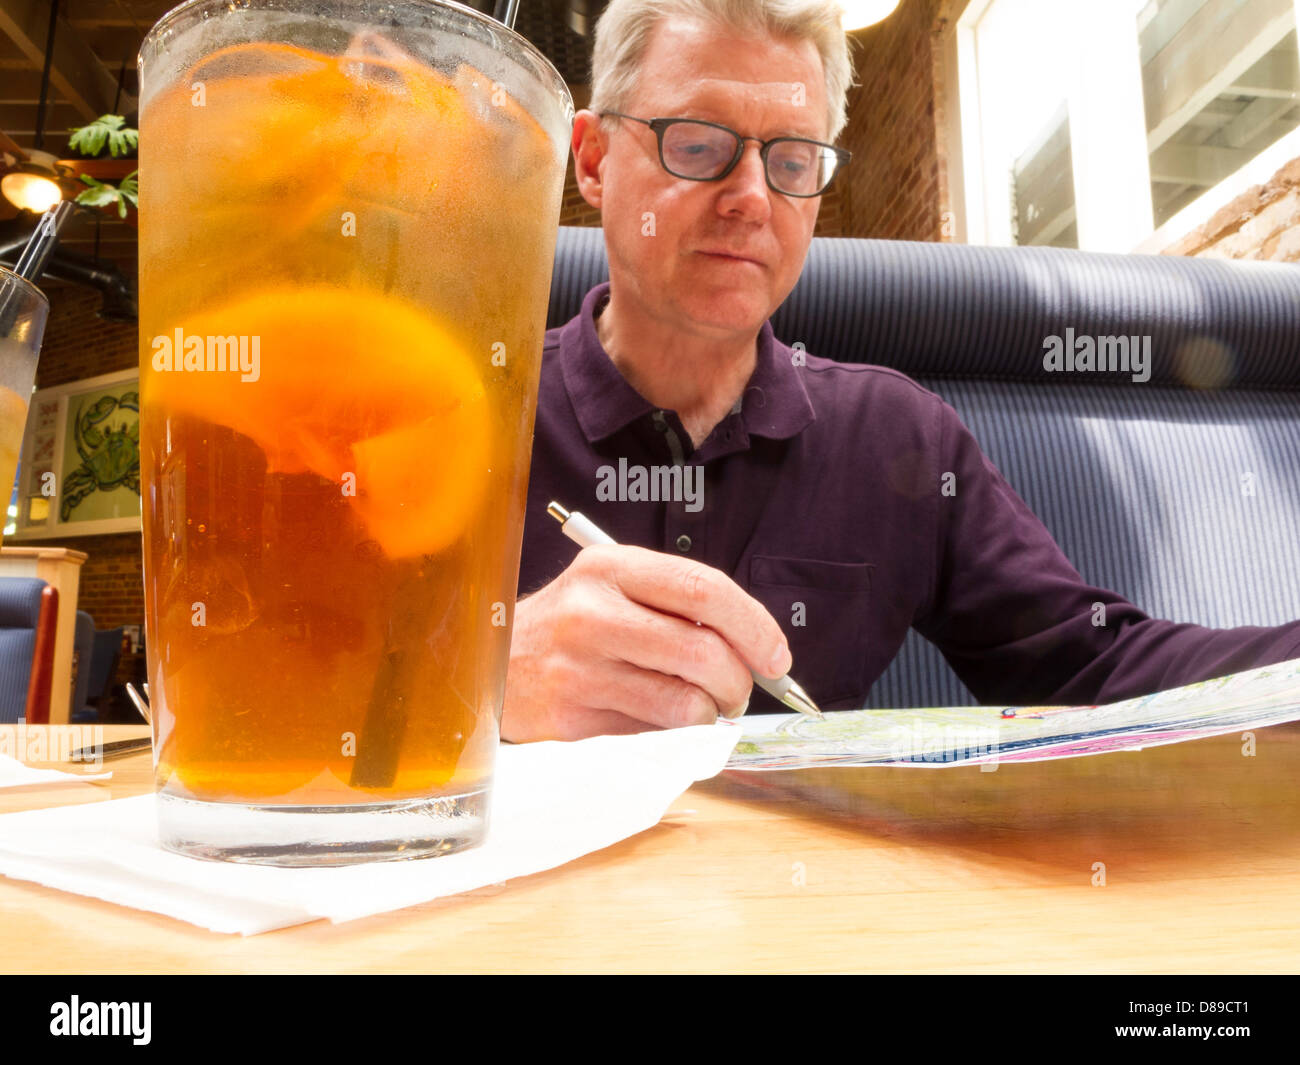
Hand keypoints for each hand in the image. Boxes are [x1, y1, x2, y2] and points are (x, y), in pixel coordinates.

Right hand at [501, 545, 791, 741]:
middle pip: (703, 653)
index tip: (775, 657)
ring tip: (701, 709)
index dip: (755, 626)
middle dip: (739, 683)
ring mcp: (579, 670)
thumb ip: (677, 604)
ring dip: (710, 716)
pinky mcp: (572, 721)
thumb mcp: (614, 587)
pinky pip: (653, 737)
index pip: (705, 590)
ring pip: (685, 704)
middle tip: (738, 692)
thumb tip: (757, 649)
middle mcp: (592, 614)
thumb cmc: (573, 625)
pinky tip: (660, 723)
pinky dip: (673, 737)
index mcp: (610, 568)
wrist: (494, 660)